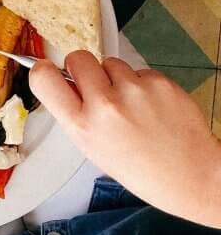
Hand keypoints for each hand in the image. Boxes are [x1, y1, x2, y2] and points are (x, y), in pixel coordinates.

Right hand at [31, 52, 220, 227]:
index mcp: (82, 126)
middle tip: (97, 87)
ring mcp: (134, 91)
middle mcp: (105, 105)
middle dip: (84, 68)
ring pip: (111, 63)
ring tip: (132, 105)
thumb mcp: (91, 148)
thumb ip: (75, 113)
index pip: (44, 78)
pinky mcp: (160, 82)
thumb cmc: (141, 168)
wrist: (191, 176)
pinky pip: (139, 71)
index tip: (50, 70)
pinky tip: (152, 107)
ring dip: (117, 78)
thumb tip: (63, 81)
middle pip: (78, 58)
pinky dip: (143, 84)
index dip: (44, 69)